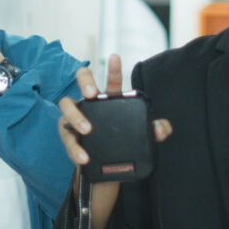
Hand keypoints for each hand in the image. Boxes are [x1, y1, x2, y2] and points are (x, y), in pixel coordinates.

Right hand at [55, 56, 171, 228]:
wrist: (106, 170)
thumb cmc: (120, 145)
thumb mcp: (140, 138)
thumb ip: (155, 131)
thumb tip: (161, 129)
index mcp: (109, 100)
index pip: (112, 80)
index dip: (113, 68)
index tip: (115, 58)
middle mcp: (90, 104)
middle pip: (82, 80)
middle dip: (85, 81)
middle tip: (91, 93)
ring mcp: (75, 118)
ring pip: (66, 106)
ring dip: (76, 116)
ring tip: (86, 130)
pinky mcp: (68, 137)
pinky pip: (67, 138)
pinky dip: (74, 148)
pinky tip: (84, 156)